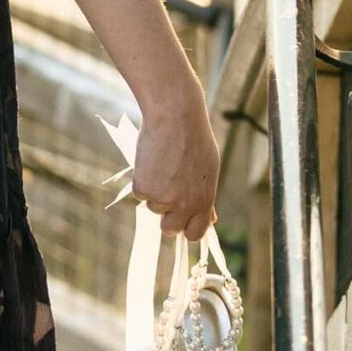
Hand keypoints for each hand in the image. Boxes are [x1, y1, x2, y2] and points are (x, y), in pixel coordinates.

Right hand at [129, 82, 219, 240]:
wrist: (175, 117)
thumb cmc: (194, 138)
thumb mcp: (208, 170)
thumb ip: (206, 197)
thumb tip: (211, 218)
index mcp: (204, 200)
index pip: (195, 233)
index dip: (186, 227)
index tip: (180, 218)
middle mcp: (185, 205)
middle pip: (170, 229)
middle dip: (166, 217)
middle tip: (164, 195)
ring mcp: (164, 199)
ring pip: (153, 208)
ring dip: (154, 192)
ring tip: (161, 166)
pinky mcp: (145, 189)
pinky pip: (139, 193)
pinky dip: (142, 179)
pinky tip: (151, 160)